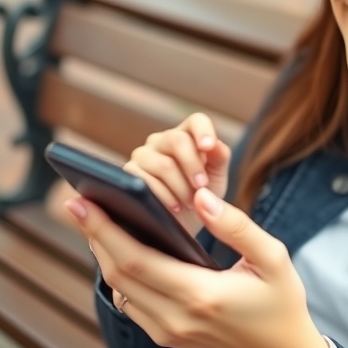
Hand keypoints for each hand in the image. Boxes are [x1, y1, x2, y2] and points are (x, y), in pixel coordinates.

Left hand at [65, 190, 327, 347]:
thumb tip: (202, 198)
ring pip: (121, 288)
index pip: (137, 259)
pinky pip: (132, 301)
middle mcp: (176, 317)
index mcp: (201, 294)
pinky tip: (121, 247)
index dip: (105, 229)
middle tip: (77, 202)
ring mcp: (168, 331)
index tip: (84, 202)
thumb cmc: (281, 301)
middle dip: (94, 235)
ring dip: (104, 253)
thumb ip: (236, 226)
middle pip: (118, 273)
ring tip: (95, 219)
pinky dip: (120, 272)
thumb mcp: (273, 257)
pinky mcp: (168, 335)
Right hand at [124, 113, 230, 235]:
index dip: (203, 131)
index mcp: (187, 135)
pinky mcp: (129, 174)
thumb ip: (219, 158)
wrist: (180, 226)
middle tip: (202, 186)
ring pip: (163, 164)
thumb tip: (216, 145)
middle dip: (193, 165)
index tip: (209, 146)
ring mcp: (143, 156)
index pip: (196, 121)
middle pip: (177, 140)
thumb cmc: (201, 197)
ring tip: (191, 202)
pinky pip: (145, 182)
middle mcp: (162, 140)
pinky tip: (175, 207)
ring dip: (181, 186)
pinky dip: (165, 196)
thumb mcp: (215, 179)